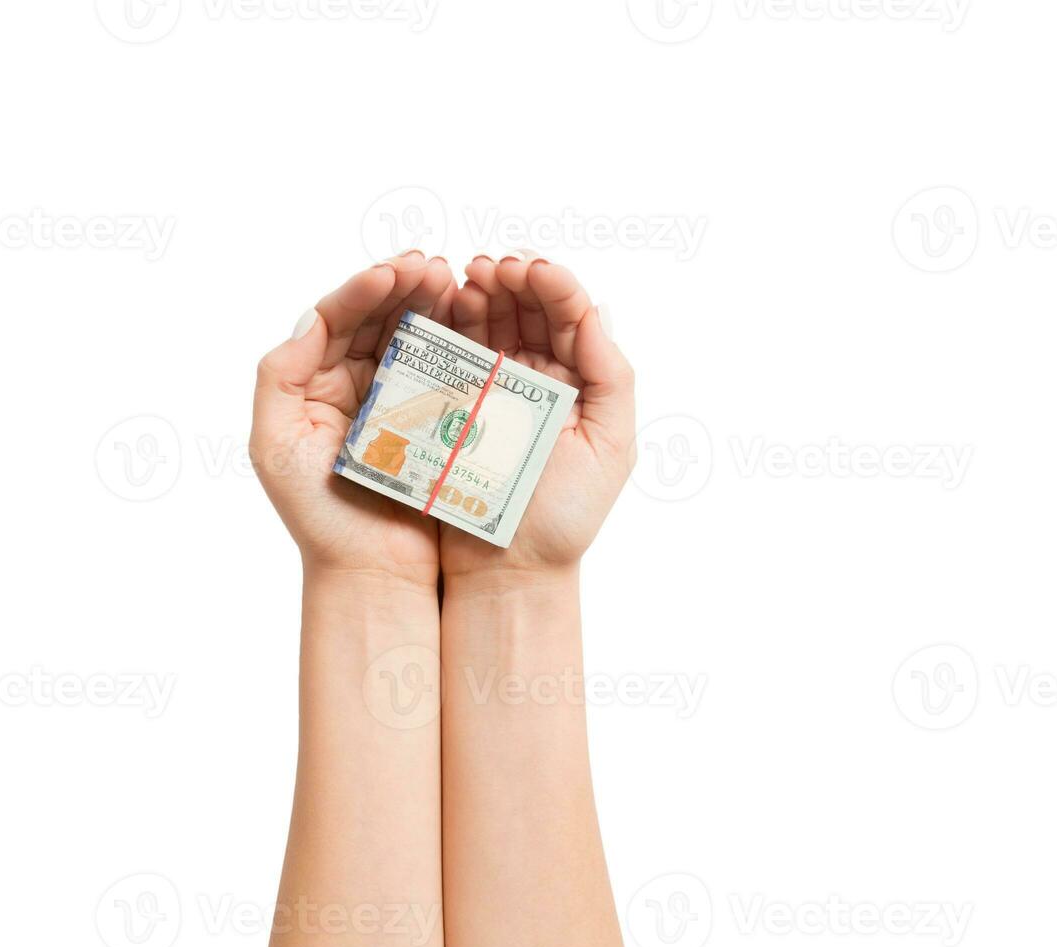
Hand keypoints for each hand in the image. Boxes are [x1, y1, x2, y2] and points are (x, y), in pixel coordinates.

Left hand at [250, 252, 455, 586]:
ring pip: (412, 335)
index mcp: (313, 383)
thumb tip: (312, 318)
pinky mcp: (435, 421)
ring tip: (455, 281)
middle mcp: (354, 383)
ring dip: (432, 304)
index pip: (335, 319)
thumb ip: (278, 378)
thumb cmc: (318, 519)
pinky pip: (444, 370)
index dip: (362, 290)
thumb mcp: (274, 446)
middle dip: (403, 286)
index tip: (392, 274)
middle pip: (377, 317)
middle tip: (432, 266)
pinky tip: (473, 320)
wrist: (373, 574)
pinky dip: (457, 341)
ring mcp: (396, 400)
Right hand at [441, 253, 634, 579]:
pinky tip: (445, 306)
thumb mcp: (610, 447)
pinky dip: (448, 324)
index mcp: (579, 381)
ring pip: (487, 323)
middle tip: (492, 266)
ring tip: (469, 278)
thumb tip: (598, 310)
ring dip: (479, 294)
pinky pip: (450, 355)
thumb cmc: (564, 519)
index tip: (531, 269)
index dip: (552, 285)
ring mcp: (492, 389)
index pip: (569, 316)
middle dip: (512, 280)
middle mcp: (537, 378)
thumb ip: (611, 377)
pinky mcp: (451, 406)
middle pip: (526, 309)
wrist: (507, 570)